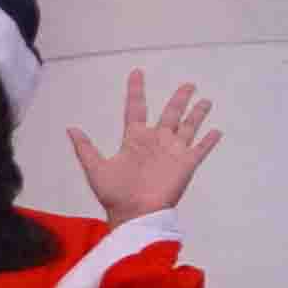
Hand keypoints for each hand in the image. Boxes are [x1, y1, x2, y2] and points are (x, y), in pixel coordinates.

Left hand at [72, 71, 221, 223]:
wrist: (133, 215)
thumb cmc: (114, 195)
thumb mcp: (95, 168)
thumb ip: (85, 148)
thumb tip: (70, 129)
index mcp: (134, 139)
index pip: (136, 108)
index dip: (136, 91)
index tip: (137, 73)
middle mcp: (155, 142)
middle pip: (170, 114)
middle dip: (179, 99)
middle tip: (188, 84)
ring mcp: (172, 152)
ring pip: (188, 126)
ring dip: (197, 113)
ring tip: (205, 100)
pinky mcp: (186, 164)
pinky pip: (200, 149)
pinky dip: (208, 140)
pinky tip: (216, 130)